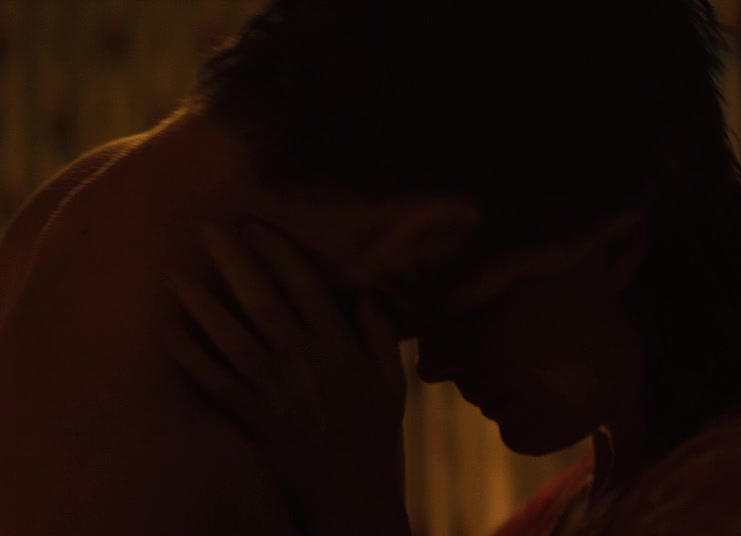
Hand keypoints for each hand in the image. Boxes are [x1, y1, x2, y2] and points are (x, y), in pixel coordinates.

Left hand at [164, 221, 408, 533]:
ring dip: (201, 304)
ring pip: (230, 338)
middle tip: (208, 230)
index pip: (307, 289)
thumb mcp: (391, 382)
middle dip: (234, 263)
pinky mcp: (250, 416)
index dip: (280, 254)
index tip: (257, 227)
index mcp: (340, 349)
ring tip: (176, 274)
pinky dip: (190, 357)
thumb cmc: (373, 434)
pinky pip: (213, 381)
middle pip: (263, 304)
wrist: (351, 492)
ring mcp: (273, 390)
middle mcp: (304, 363)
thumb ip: (379, 336)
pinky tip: (169, 332)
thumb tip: (366, 293)